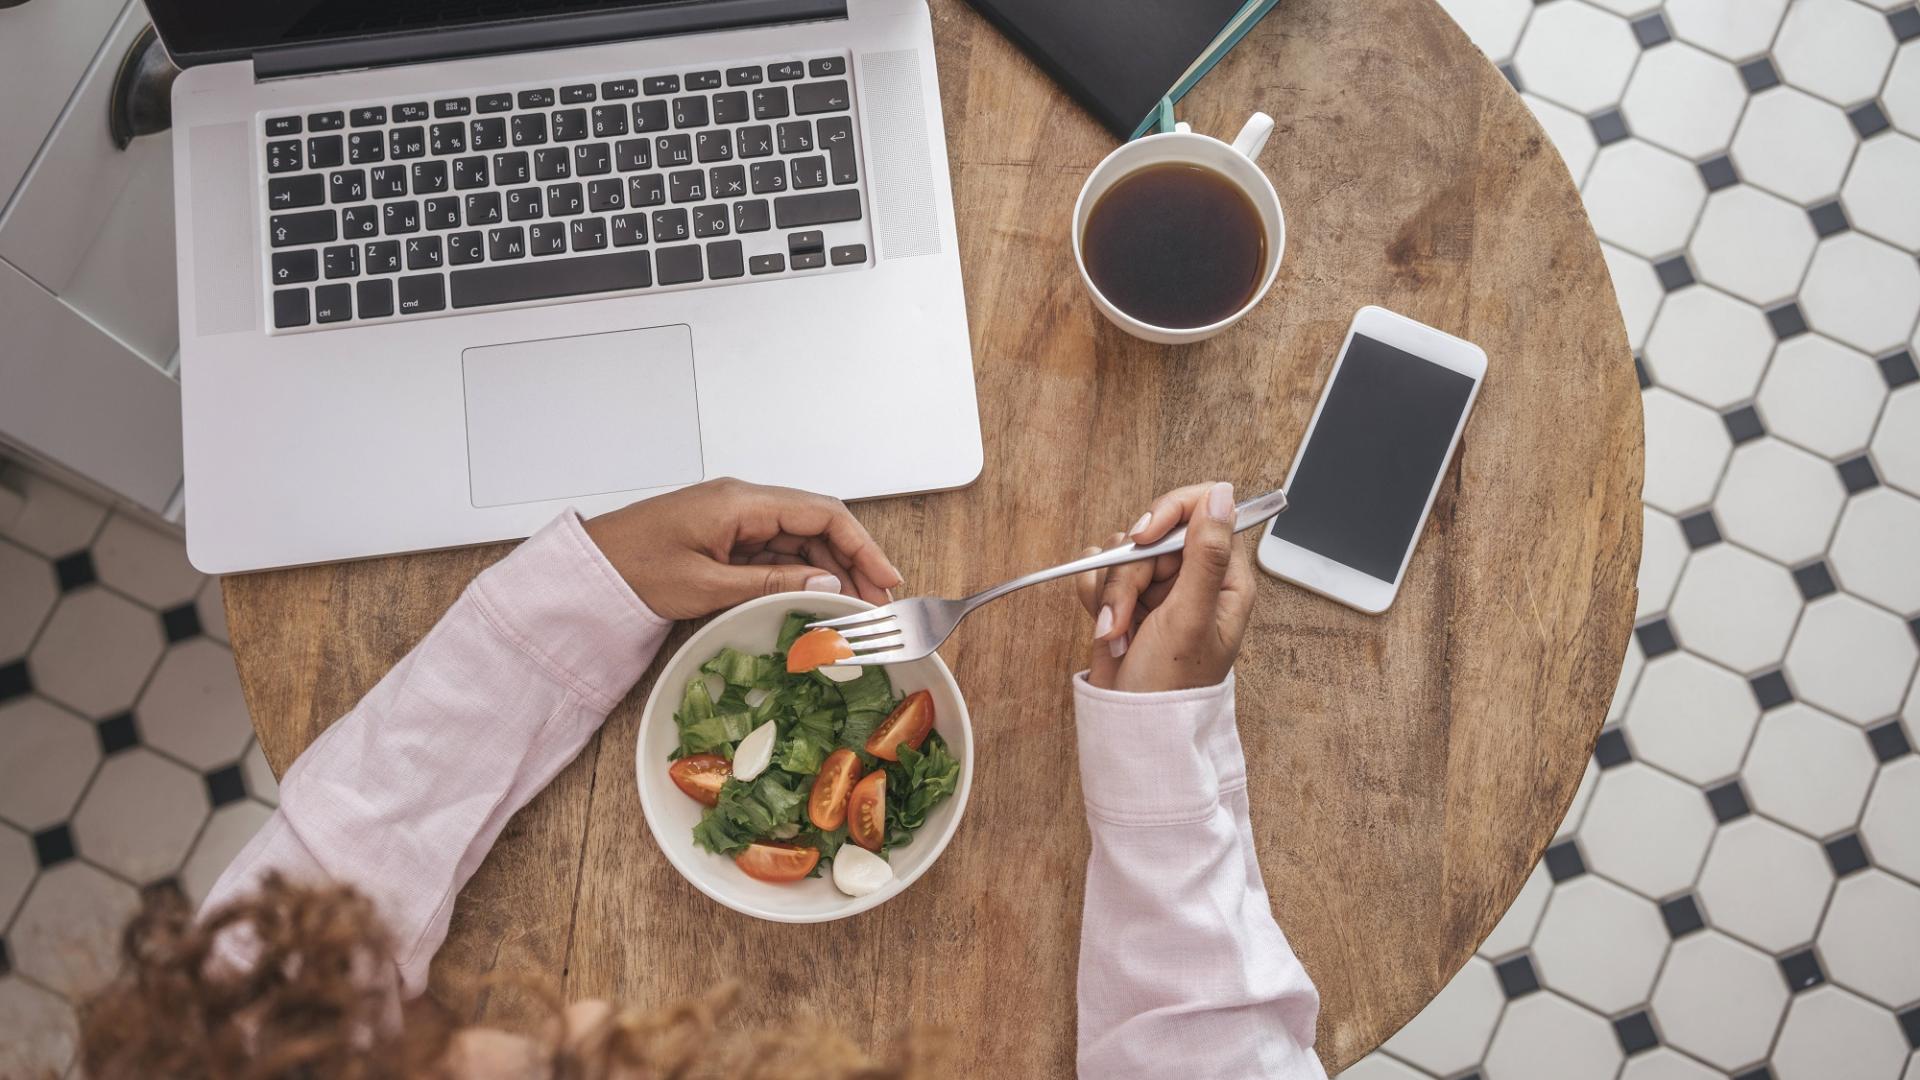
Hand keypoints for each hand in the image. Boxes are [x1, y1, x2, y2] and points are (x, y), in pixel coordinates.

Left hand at [583, 478, 902, 620]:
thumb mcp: (706, 586)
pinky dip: (801, 574)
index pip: (823, 513)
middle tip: (877, 606)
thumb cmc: (632, 569)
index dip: (862, 546)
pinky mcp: (725, 537)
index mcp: (741, 502)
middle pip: (817, 525)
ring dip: (830, 571)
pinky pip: (776, 550)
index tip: (886, 580)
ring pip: (801, 539)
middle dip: (853, 562)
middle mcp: (744, 502)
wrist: (588, 568)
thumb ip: (770, 582)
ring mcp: (735, 519)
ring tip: (853, 610)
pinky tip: (815, 600)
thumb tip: (827, 584)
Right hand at [1074, 482, 1256, 692]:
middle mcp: (1194, 578)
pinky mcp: (1128, 600)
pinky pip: (1103, 571)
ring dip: (1111, 592)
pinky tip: (1104, 628)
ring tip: (1117, 634)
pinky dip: (1096, 597)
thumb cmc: (1170, 685)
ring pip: (1124, 552)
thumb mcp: (1190, 616)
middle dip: (1130, 573)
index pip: (1204, 512)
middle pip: (1155, 533)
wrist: (1130, 725)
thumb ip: (1205, 554)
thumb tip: (1222, 494)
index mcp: (1224, 579)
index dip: (1170, 514)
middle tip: (1127, 615)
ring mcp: (1160, 589)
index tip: (1144, 535)